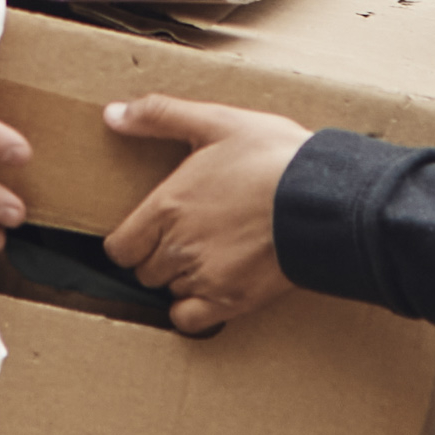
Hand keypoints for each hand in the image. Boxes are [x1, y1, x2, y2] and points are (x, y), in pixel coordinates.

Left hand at [102, 96, 311, 333]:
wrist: (323, 198)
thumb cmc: (272, 157)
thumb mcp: (216, 122)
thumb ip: (159, 115)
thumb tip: (112, 114)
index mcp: (167, 207)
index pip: (120, 247)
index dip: (132, 241)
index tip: (152, 231)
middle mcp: (178, 247)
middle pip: (145, 271)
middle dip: (160, 257)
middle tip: (189, 237)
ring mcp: (204, 277)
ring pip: (170, 291)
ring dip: (182, 278)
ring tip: (211, 255)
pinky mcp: (231, 300)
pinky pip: (189, 320)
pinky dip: (194, 309)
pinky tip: (212, 288)